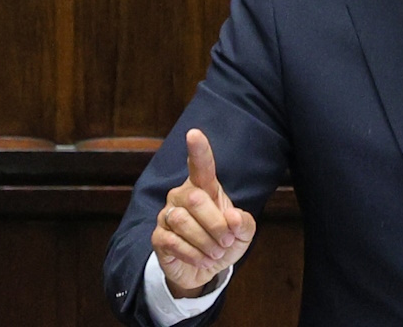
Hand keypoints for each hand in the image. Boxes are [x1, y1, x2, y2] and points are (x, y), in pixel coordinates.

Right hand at [151, 128, 256, 297]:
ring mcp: (167, 215)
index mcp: (204, 187)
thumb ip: (244, 223)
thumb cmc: (224, 242)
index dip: (198, 150)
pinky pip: (173, 242)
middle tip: (227, 242)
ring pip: (183, 221)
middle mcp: (181, 195)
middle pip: (196, 199)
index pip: (200, 166)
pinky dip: (193, 254)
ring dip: (206, 243)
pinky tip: (202, 259)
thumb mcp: (243, 233)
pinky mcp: (158, 237)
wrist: (205, 270)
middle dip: (217, 225)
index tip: (194, 133)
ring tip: (215, 253)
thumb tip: (233, 217)